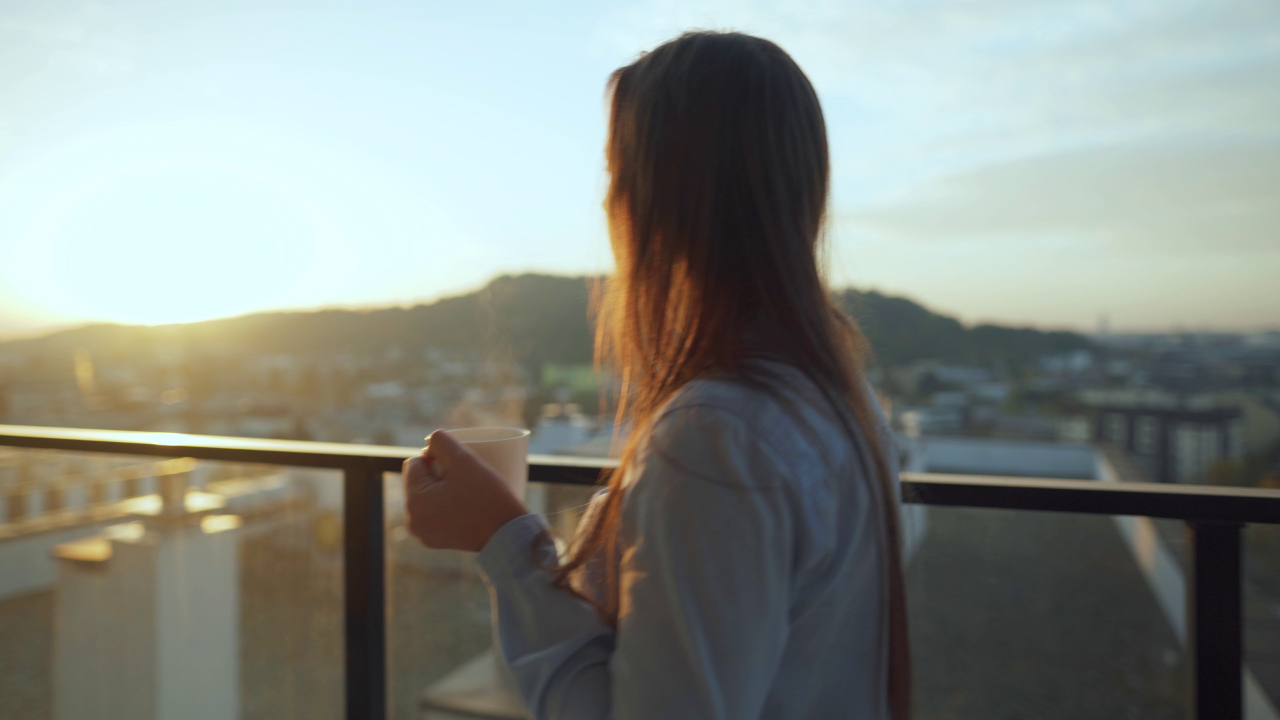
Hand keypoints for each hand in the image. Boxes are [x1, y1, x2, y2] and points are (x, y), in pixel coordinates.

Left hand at [402, 430, 528, 551]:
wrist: (509, 534)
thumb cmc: (488, 496)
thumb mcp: (464, 459)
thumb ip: (441, 441)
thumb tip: (428, 443)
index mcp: (414, 501)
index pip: (414, 463)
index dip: (435, 457)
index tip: (458, 465)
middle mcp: (413, 521)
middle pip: (418, 481)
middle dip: (436, 474)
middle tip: (464, 476)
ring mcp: (424, 534)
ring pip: (426, 497)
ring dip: (440, 488)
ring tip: (466, 489)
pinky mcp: (436, 541)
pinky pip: (434, 514)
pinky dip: (445, 506)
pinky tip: (464, 504)